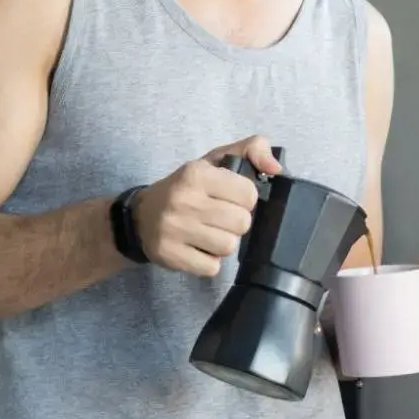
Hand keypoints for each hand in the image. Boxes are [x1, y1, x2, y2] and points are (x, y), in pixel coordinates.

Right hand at [133, 136, 281, 275]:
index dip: (245, 199)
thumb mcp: (215, 159)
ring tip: (209, 232)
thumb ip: (252, 150)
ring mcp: (174, 230)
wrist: (141, 215)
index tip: (232, 199)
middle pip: (241, 223)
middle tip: (220, 218)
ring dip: (223, 243)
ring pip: (228, 247)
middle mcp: (183, 200)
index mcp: (196, 174)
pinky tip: (198, 248)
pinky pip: (211, 268)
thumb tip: (276, 168)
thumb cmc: (186, 187)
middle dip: (236, 223)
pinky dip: (209, 261)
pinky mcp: (169, 255)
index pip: (248, 194)